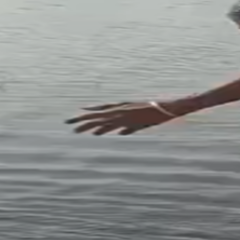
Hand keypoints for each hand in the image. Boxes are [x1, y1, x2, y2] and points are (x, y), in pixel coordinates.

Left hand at [66, 101, 180, 135]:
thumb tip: (122, 133)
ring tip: (76, 130)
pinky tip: (96, 133)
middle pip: (97, 114)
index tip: (77, 115)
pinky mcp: (132, 120)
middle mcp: (122, 110)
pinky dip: (106, 128)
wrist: (172, 106)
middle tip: (67, 123)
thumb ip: (130, 126)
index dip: (89, 111)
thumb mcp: (142, 118)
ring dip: (89, 125)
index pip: (101, 109)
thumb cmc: (158, 110)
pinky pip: (116, 125)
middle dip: (82, 119)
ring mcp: (127, 115)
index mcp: (123, 106)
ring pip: (103, 120)